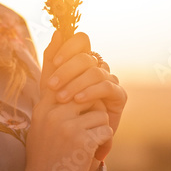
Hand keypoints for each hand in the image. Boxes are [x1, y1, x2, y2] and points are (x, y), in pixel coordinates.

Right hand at [0, 36, 112, 170]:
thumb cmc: (45, 158)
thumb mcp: (41, 124)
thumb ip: (50, 100)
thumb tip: (56, 78)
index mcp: (43, 105)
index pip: (56, 70)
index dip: (67, 52)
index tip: (73, 33)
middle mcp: (52, 110)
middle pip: (86, 90)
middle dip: (93, 106)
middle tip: (85, 126)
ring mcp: (66, 124)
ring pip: (98, 112)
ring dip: (97, 130)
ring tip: (82, 147)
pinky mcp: (80, 139)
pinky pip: (104, 129)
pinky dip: (102, 144)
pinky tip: (90, 155)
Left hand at [44, 30, 127, 160]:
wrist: (73, 137)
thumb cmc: (61, 109)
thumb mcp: (51, 85)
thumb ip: (52, 60)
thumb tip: (57, 32)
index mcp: (83, 60)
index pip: (81, 40)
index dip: (69, 47)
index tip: (55, 62)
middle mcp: (99, 66)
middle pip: (86, 57)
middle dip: (66, 70)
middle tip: (51, 85)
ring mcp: (110, 80)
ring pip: (95, 72)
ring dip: (75, 84)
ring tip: (61, 97)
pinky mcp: (120, 95)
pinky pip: (107, 87)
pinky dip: (90, 92)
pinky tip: (78, 101)